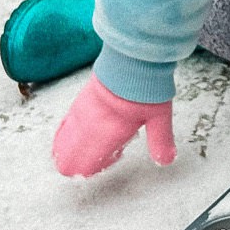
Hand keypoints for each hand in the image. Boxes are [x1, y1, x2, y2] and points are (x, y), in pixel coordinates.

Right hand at [53, 74, 175, 177]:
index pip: (85, 166)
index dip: (93, 171)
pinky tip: (68, 138)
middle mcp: (88, 128)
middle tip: (95, 162)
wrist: (129, 58)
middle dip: (76, 166)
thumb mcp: (159, 117)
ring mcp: (80, 114)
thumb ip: (160, 142)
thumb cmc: (145, 88)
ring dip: (69, 151)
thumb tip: (166, 161)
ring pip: (63, 142)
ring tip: (81, 153)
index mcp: (105, 136)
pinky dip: (64, 136)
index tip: (111, 160)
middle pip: (68, 158)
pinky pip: (65, 125)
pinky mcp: (79, 101)